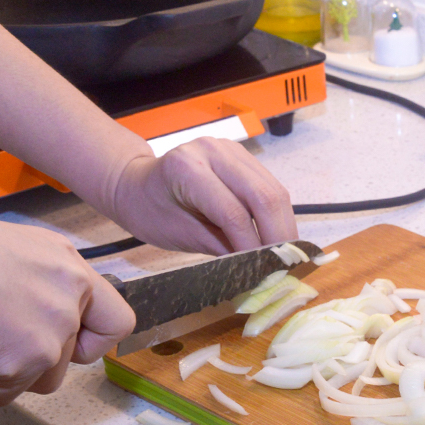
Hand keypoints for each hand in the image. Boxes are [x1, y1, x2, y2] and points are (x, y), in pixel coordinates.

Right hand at [0, 209, 134, 406]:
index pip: (112, 319)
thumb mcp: (0, 258)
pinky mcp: (29, 356)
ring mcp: (55, 325)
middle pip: (68, 358)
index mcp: (63, 263)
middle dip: (25, 363)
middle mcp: (69, 291)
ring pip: (39, 380)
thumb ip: (30, 291)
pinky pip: (1, 393)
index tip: (69, 349)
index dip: (90, 342)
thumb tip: (23, 329)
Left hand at [108, 137, 297, 255]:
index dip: (253, 246)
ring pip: (275, 191)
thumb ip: (220, 248)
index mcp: (187, 169)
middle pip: (264, 196)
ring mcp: (232, 151)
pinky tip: (279, 237)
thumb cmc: (150, 211)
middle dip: (279, 236)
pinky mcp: (243, 158)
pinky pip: (271, 188)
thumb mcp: (179, 235)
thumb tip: (258, 269)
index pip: (233, 212)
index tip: (265, 274)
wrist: (136, 184)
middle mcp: (214, 152)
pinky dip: (279, 216)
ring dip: (285, 226)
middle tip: (287, 267)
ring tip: (287, 255)